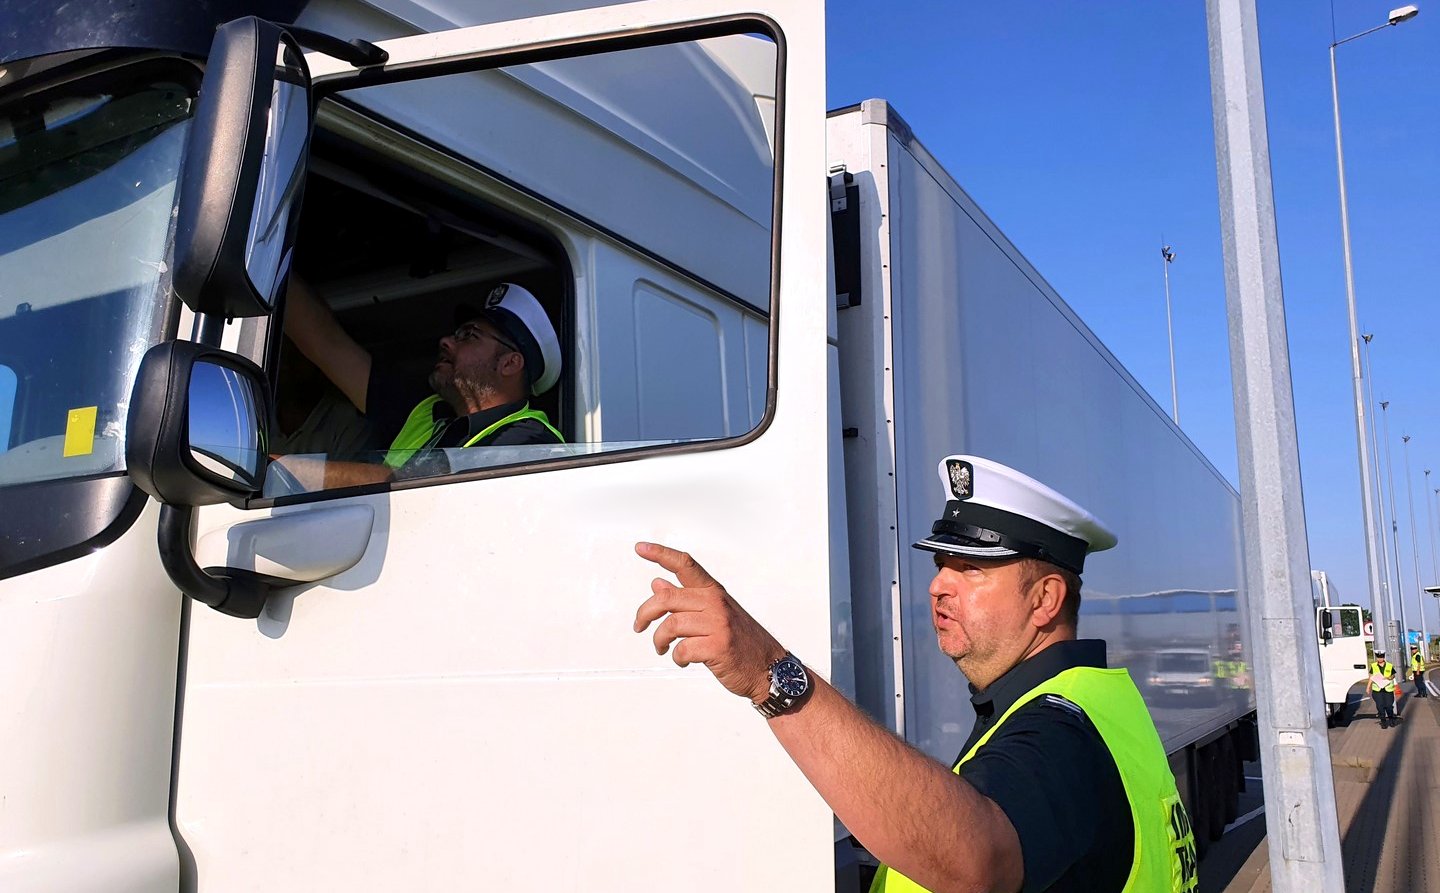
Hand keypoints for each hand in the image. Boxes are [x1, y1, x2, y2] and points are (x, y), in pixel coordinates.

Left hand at [632, 542, 784, 704]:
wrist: (769, 668)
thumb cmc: (740, 642)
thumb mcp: (714, 615)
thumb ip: (685, 600)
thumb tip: (657, 584)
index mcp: (714, 592)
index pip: (685, 564)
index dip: (661, 554)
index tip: (641, 548)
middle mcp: (716, 603)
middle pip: (666, 599)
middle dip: (644, 614)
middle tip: (639, 626)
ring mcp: (718, 624)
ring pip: (671, 625)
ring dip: (659, 640)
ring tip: (662, 648)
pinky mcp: (718, 646)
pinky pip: (682, 649)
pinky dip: (677, 657)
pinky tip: (683, 660)